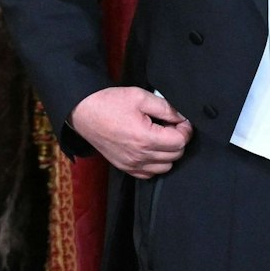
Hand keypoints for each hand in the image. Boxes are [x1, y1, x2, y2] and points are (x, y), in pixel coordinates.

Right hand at [70, 86, 191, 177]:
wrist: (84, 112)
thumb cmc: (110, 103)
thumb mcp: (141, 97)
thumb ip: (166, 108)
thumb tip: (182, 117)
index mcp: (145, 138)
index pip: (180, 142)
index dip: (185, 129)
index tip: (180, 120)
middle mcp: (140, 156)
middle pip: (176, 155)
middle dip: (178, 139)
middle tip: (170, 125)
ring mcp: (131, 164)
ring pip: (166, 167)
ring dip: (169, 152)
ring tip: (160, 136)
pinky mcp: (125, 167)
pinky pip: (150, 173)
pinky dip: (156, 163)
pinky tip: (151, 148)